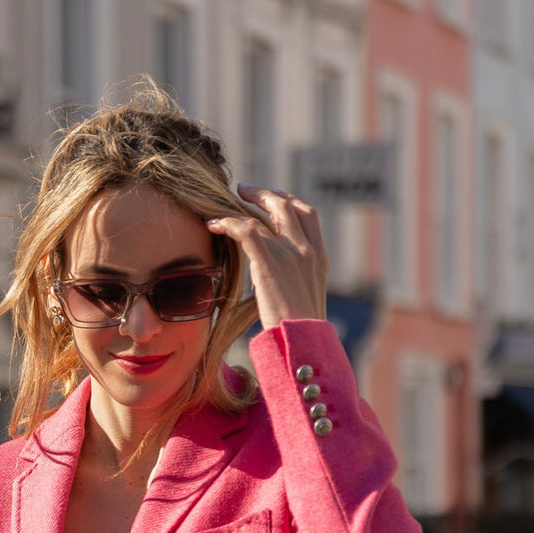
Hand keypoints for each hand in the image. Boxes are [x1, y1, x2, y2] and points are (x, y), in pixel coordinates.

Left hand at [206, 184, 327, 329]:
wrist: (303, 342)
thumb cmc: (301, 332)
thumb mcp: (305, 302)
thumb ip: (295, 285)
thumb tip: (276, 287)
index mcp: (319, 259)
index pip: (308, 216)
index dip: (290, 201)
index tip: (277, 196)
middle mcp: (308, 250)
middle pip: (287, 207)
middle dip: (265, 194)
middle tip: (245, 190)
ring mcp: (290, 252)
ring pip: (264, 214)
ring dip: (243, 205)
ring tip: (223, 203)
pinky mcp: (269, 260)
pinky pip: (245, 229)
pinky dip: (227, 222)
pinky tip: (214, 224)